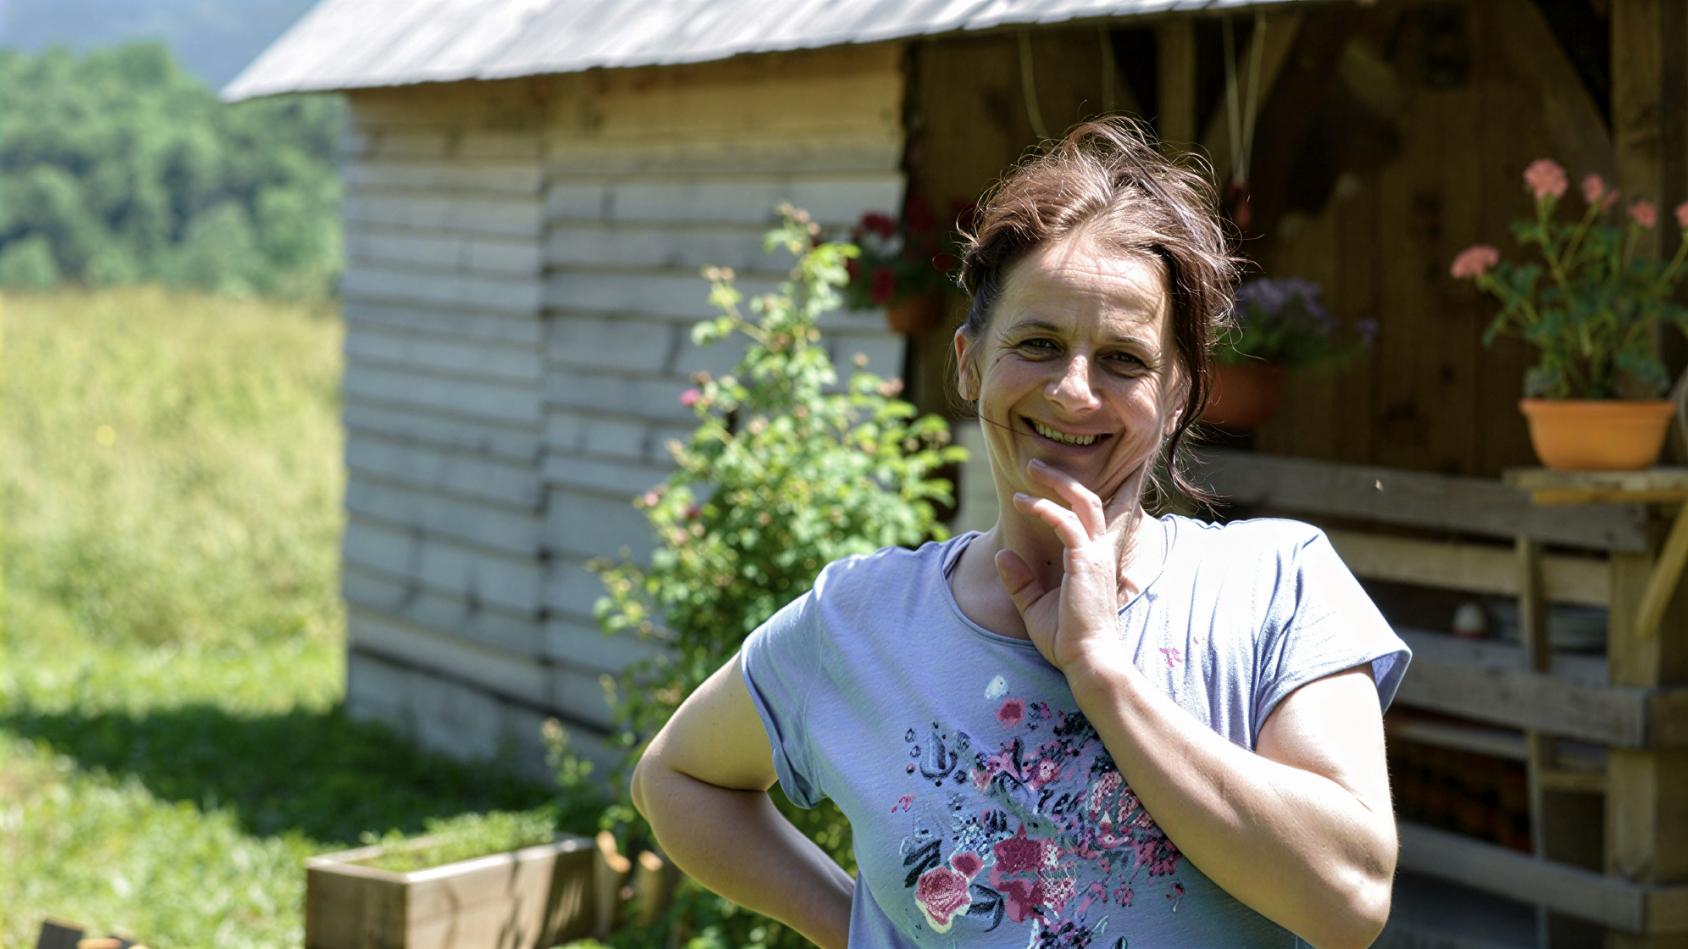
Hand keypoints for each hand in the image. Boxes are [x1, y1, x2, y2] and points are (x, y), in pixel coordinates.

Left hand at [994, 458, 1139, 675]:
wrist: (1087, 660)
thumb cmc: (1066, 638)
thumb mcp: (1034, 605)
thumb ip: (1019, 580)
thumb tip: (1002, 554)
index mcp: (1091, 561)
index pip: (1088, 518)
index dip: (1070, 496)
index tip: (1041, 485)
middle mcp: (1099, 553)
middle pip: (1088, 500)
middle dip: (1062, 478)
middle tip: (1034, 465)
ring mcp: (1096, 555)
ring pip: (1082, 502)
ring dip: (1055, 482)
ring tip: (1030, 469)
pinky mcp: (1086, 561)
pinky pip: (1065, 522)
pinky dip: (1044, 508)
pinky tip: (1023, 503)